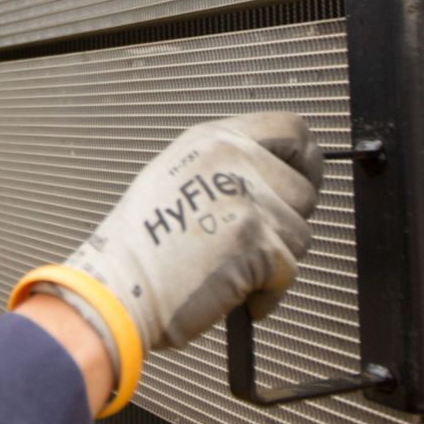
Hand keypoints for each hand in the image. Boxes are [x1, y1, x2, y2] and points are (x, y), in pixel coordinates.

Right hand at [9, 113, 322, 414]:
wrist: (116, 288)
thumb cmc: (140, 248)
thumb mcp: (179, 177)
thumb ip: (228, 168)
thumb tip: (278, 182)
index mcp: (213, 139)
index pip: (291, 128)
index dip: (306, 161)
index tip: (303, 186)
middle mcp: (232, 159)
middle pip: (303, 190)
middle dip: (286, 225)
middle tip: (252, 246)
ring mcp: (245, 198)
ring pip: (299, 234)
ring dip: (274, 262)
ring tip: (230, 270)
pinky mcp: (255, 240)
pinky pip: (288, 271)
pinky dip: (267, 294)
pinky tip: (234, 295)